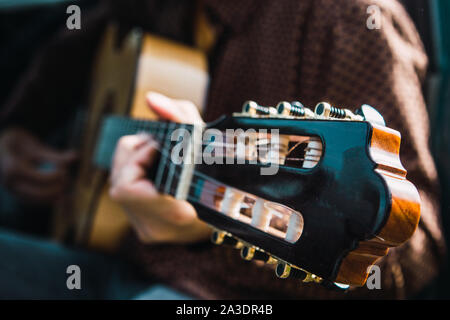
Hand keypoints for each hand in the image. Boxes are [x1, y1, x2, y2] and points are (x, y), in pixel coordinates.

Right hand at [0, 127, 76, 203]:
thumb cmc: (17, 142)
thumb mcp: (33, 144)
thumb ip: (53, 154)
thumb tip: (75, 156)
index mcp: (12, 166)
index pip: (37, 177)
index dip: (53, 177)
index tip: (64, 171)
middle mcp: (9, 181)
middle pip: (37, 193)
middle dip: (55, 189)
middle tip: (67, 179)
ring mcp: (11, 189)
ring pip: (35, 200)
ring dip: (52, 196)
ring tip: (63, 185)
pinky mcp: (15, 194)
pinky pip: (32, 201)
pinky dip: (46, 199)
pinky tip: (58, 194)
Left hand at [109, 92, 210, 243]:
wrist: (229, 216)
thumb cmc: (221, 177)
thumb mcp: (204, 140)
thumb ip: (178, 116)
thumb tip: (151, 99)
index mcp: (174, 213)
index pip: (128, 185)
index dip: (140, 158)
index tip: (160, 145)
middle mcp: (155, 226)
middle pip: (119, 176)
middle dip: (136, 153)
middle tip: (158, 144)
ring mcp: (147, 230)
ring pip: (118, 182)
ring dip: (134, 161)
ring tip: (157, 154)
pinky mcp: (143, 231)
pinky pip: (126, 194)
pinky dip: (136, 174)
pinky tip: (155, 169)